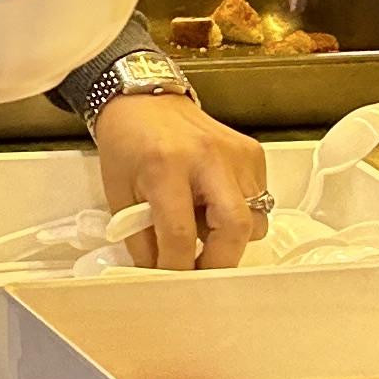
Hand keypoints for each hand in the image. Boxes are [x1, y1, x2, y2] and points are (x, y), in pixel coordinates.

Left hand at [91, 93, 269, 269]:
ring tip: (201, 226)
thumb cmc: (128, 143)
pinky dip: (239, 213)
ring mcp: (236, 153)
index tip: (172, 279)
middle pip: (235, 226)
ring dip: (230, 237)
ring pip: (254, 218)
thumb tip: (159, 276)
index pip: (180, 233)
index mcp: (166, 165)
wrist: (144, 99)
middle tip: (201, 270)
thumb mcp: (119, 193)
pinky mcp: (252, 152)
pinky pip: (259, 200)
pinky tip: (212, 202)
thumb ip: (141, 239)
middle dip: (221, 261)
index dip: (177, 267)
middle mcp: (208, 157)